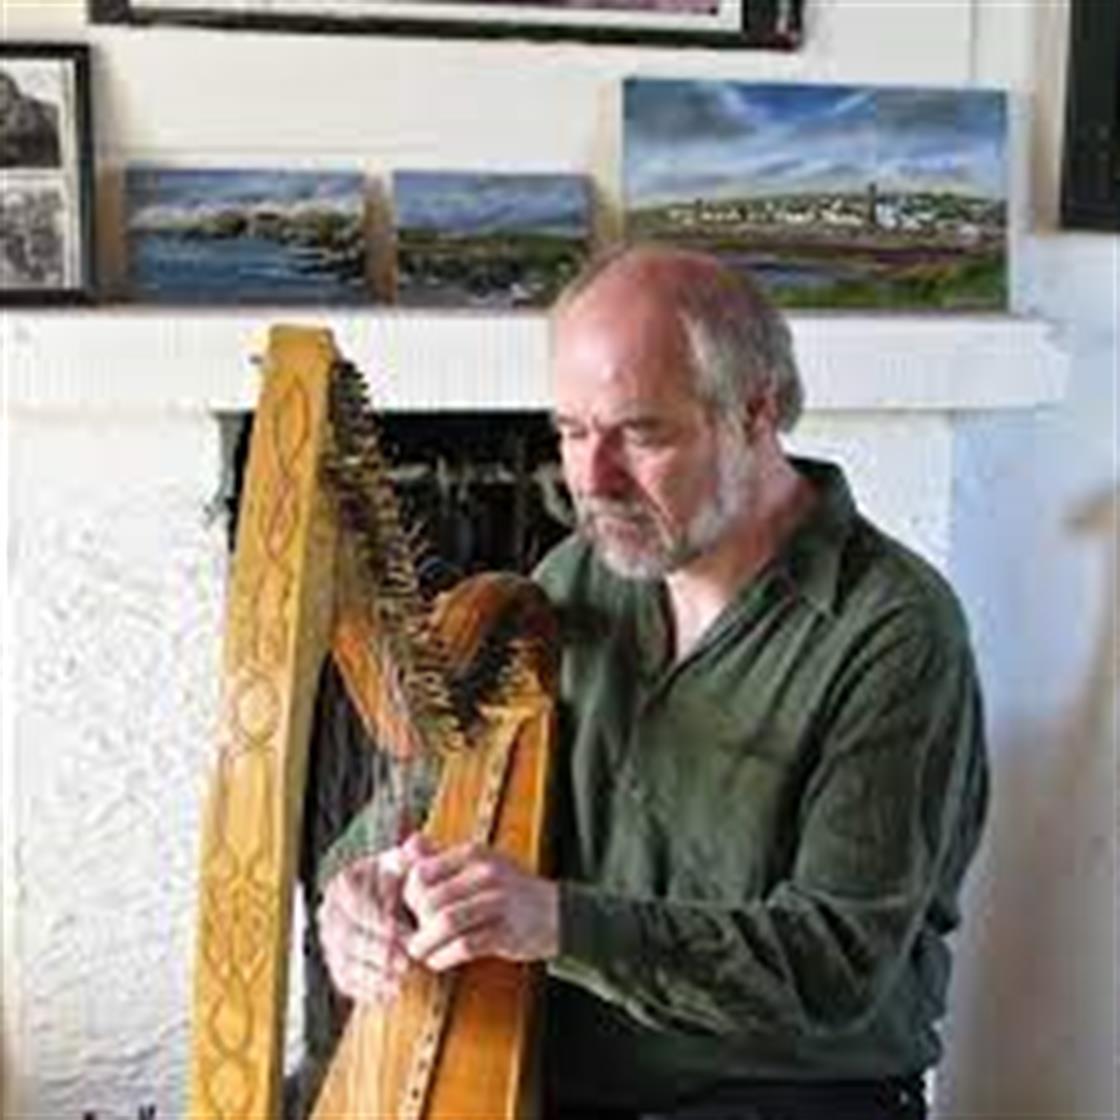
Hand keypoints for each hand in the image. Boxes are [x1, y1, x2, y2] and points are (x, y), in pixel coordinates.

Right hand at [317, 833, 430, 1003]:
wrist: (398, 904)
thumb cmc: (407, 881)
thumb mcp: (413, 862)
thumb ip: (417, 853)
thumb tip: (416, 845)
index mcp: (344, 883)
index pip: (357, 904)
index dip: (383, 922)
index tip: (409, 934)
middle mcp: (330, 912)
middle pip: (349, 936)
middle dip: (381, 951)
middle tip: (408, 962)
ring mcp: (331, 942)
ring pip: (346, 961)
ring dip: (375, 972)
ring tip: (403, 978)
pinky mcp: (338, 966)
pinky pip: (346, 981)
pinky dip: (368, 988)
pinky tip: (392, 991)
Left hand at [401, 842, 558, 971]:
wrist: (557, 913)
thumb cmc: (508, 889)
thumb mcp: (476, 864)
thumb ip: (440, 856)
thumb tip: (406, 845)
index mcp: (473, 854)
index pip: (421, 872)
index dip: (408, 896)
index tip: (411, 911)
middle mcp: (485, 873)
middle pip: (431, 900)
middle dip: (415, 924)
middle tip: (415, 935)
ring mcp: (497, 902)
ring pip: (445, 923)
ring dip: (425, 944)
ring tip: (420, 952)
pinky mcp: (505, 931)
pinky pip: (465, 946)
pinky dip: (444, 957)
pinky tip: (439, 961)